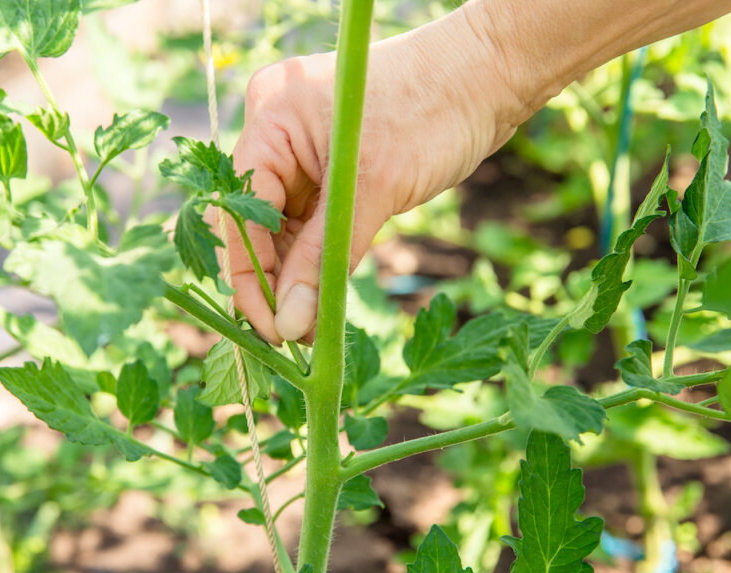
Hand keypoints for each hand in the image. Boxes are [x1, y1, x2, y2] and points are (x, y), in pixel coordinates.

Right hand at [226, 5, 523, 344]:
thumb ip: (325, 259)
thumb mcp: (374, 190)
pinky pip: (311, 223)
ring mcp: (303, 151)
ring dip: (296, 278)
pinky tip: (322, 298)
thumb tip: (291, 324)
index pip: (241, 211)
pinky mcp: (331, 169)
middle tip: (291, 338)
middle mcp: (277, 133)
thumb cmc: (433, 112)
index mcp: (271, 119)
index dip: (249, 276)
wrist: (490, 76)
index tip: (269, 328)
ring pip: (285, 228)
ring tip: (309, 329)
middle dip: (273, 281)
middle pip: (256, 223)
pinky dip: (318, 259)